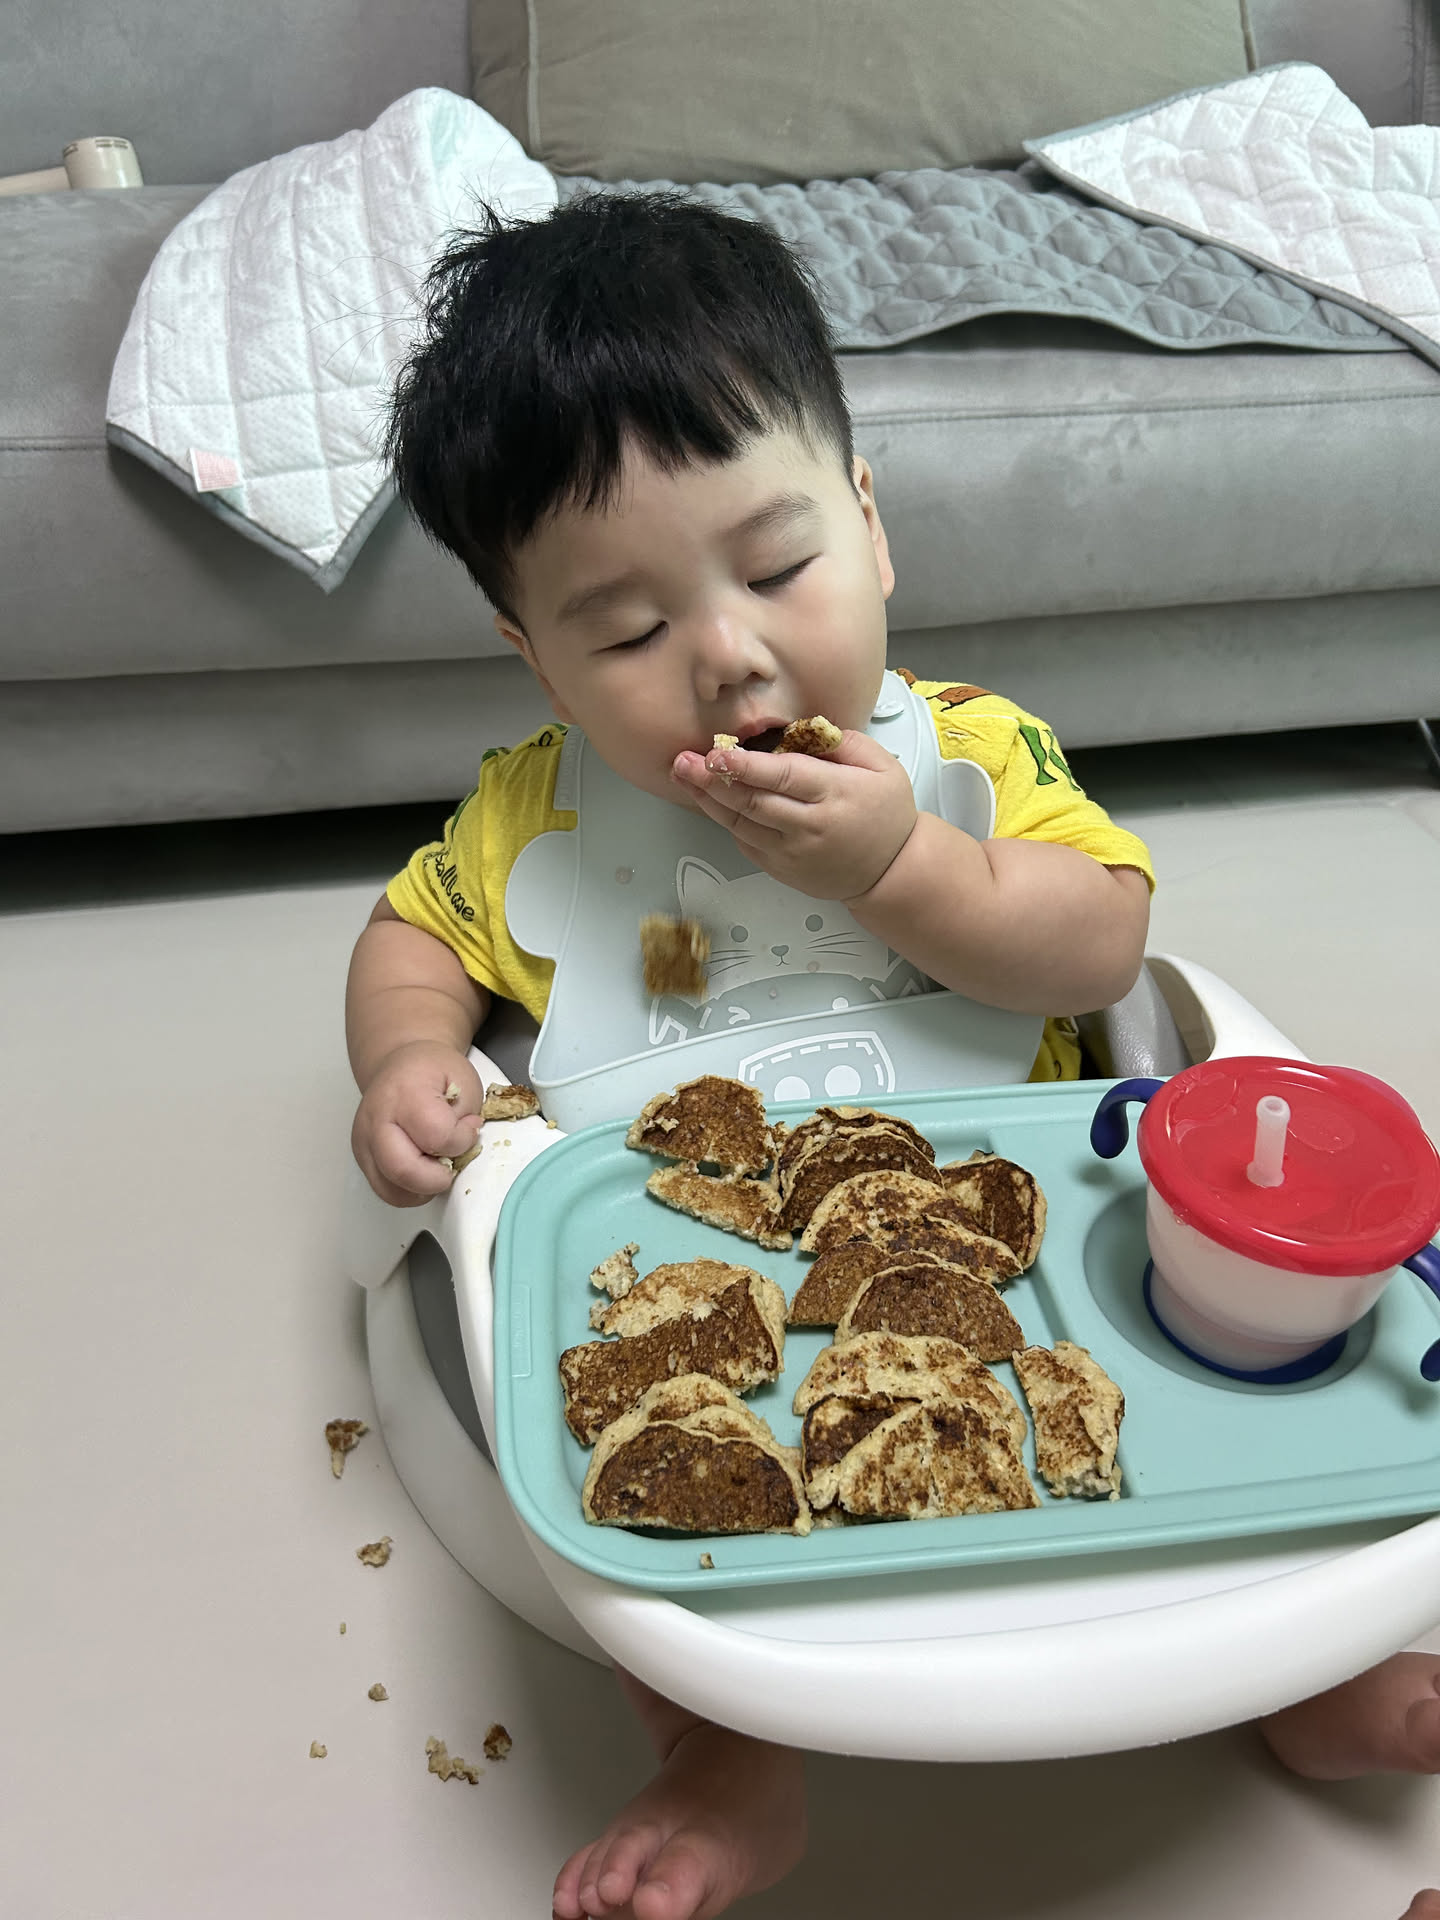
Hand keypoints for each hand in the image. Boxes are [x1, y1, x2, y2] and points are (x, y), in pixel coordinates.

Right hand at [351, 1040, 482, 1206]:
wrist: (400, 1066)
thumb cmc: (431, 1071)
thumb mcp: (464, 1080)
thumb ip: (467, 1117)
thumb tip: (463, 1148)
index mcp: (405, 1093)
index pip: (436, 1135)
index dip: (460, 1141)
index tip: (468, 1130)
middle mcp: (376, 1119)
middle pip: (402, 1170)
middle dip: (437, 1178)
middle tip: (451, 1163)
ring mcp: (364, 1141)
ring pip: (391, 1189)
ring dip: (422, 1188)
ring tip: (436, 1164)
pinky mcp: (362, 1158)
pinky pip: (385, 1190)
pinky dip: (409, 1190)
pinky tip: (422, 1170)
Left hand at [671, 730, 916, 898]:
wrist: (890, 871)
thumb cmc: (886, 815)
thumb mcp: (884, 768)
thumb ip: (846, 743)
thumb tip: (808, 728)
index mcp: (836, 794)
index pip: (785, 777)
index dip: (747, 766)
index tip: (719, 753)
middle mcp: (810, 826)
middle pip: (754, 802)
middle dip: (714, 781)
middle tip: (684, 762)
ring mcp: (792, 852)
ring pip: (742, 824)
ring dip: (709, 800)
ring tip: (685, 776)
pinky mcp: (781, 868)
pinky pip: (746, 842)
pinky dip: (725, 820)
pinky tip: (708, 800)